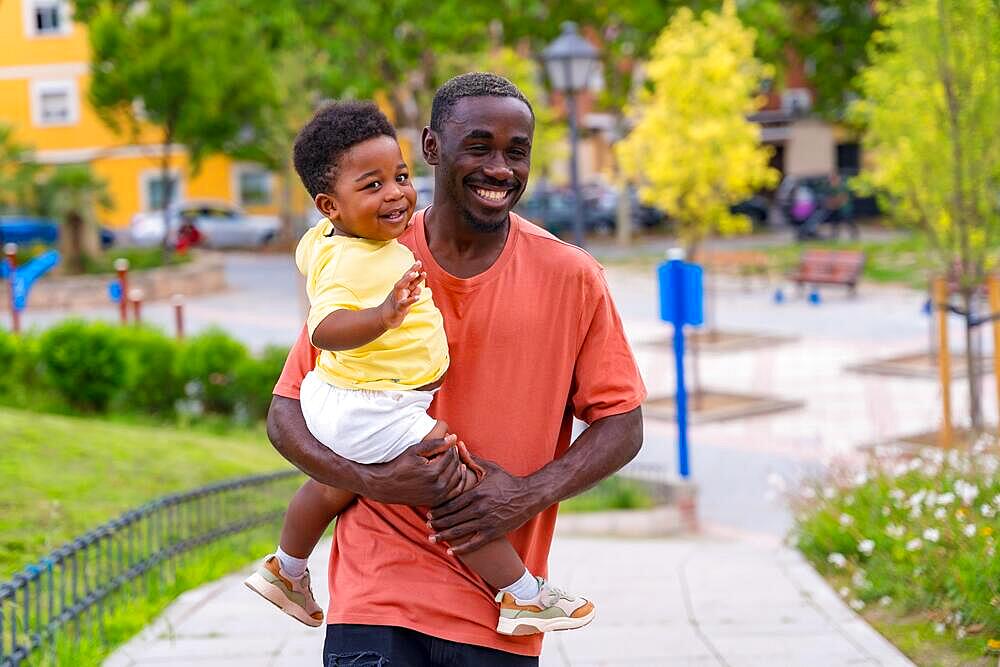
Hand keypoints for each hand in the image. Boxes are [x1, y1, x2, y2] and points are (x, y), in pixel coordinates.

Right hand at [357, 435, 465, 506]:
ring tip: (451, 457)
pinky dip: (459, 480)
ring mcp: (438, 496)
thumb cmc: (400, 465)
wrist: (386, 486)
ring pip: (458, 478)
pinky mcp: (437, 501)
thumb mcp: (415, 450)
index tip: (447, 441)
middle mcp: (438, 486)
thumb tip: (454, 437)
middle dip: (455, 455)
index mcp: (433, 472)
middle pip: (456, 466)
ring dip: (458, 466)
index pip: (451, 455)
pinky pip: (456, 491)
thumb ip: (436, 444)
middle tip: (450, 448)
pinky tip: (455, 471)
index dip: (451, 446)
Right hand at [379, 262, 424, 328]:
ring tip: (416, 274)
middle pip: (405, 279)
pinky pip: (405, 303)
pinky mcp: (398, 308)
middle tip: (418, 263)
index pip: (408, 277)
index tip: (419, 262)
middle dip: (412, 270)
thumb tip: (419, 286)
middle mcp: (399, 291)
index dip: (414, 269)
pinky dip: (411, 300)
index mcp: (402, 288)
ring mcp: (397, 298)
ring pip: (402, 287)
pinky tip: (417, 297)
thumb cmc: (397, 306)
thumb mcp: (408, 297)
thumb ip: (414, 291)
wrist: (386, 319)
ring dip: (408, 280)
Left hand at [427, 459, 542, 554]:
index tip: (429, 513)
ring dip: (444, 536)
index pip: (451, 504)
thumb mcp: (490, 468)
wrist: (528, 496)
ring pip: (460, 531)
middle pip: (453, 519)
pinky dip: (461, 548)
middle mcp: (480, 508)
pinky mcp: (494, 532)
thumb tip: (458, 445)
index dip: (438, 510)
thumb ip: (471, 459)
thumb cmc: (507, 481)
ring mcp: (486, 522)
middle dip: (438, 524)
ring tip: (433, 538)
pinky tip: (450, 551)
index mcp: (476, 493)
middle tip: (427, 526)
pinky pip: (474, 543)